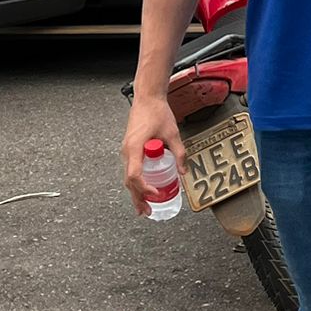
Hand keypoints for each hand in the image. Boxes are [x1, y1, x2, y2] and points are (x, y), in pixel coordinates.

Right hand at [122, 96, 186, 215]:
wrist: (147, 98)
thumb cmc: (157, 112)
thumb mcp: (173, 133)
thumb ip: (179, 153)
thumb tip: (184, 172)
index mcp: (134, 148)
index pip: (134, 175)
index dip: (144, 188)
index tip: (156, 195)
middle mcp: (127, 151)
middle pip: (129, 181)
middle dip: (138, 198)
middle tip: (148, 211)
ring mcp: (126, 150)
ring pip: (128, 176)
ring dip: (136, 192)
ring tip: (144, 206)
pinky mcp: (129, 148)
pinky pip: (131, 169)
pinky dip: (136, 181)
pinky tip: (144, 188)